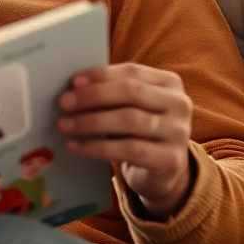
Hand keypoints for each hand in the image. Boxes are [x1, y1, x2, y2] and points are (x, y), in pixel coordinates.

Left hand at [57, 63, 193, 219]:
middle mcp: (179, 104)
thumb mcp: (133, 107)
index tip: (73, 82)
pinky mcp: (170, 159)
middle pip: (131, 92)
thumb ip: (113, 93)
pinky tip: (75, 146)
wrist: (164, 172)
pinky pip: (128, 149)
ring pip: (129, 120)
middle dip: (93, 96)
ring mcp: (178, 132)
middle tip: (64, 103)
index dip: (100, 75)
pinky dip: (96, 147)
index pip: (132, 72)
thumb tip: (73, 87)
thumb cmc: (140, 132)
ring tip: (65, 124)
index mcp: (170, 82)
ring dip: (91, 121)